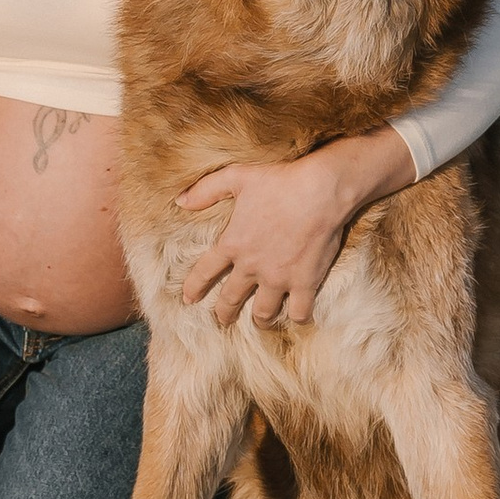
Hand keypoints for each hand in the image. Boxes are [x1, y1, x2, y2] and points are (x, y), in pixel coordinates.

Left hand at [176, 129, 412, 328]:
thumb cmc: (279, 182)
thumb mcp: (236, 177)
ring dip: (259, 319)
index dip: (194, 287)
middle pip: (231, 298)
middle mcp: (252, 266)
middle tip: (223, 320)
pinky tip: (297, 315)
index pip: (205, 271)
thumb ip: (206, 190)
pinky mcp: (305, 283)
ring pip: (263, 312)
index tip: (189, 299)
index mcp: (233, 243)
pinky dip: (298, 317)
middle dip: (224, 313)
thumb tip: (180, 201)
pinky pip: (299, 312)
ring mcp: (278, 278)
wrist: (320, 192)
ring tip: (260, 321)